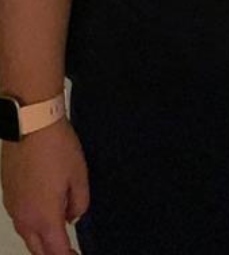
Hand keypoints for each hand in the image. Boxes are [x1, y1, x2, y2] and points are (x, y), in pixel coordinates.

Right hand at [1, 117, 88, 254]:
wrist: (29, 126)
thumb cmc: (58, 150)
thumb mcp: (79, 175)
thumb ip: (79, 202)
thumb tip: (73, 217)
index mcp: (43, 217)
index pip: (55, 250)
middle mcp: (24, 219)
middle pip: (37, 248)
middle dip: (53, 253)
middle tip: (69, 251)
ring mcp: (13, 207)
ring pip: (28, 234)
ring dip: (42, 240)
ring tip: (60, 233)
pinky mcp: (8, 195)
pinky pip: (22, 219)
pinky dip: (34, 224)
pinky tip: (46, 213)